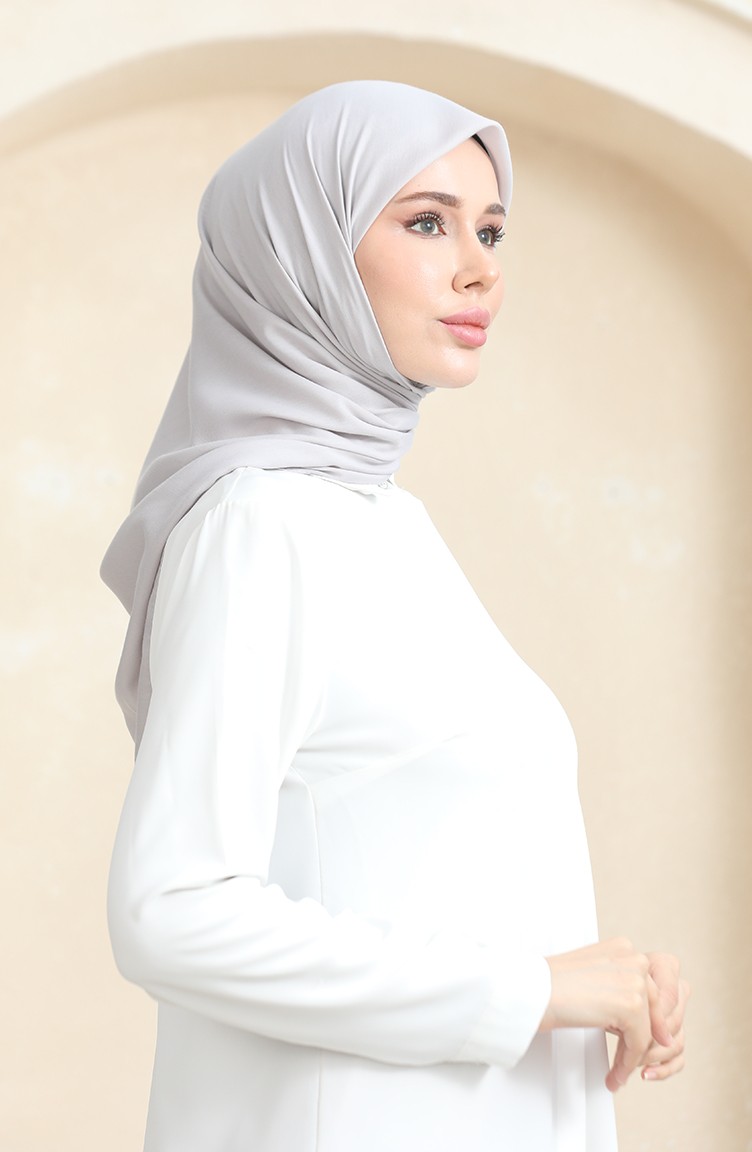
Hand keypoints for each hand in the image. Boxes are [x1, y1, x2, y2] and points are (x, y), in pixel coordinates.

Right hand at [539, 938, 685, 1091]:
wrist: (530, 991)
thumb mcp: (591, 976)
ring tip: (618, 1070)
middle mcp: (633, 958)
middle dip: (641, 1038)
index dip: (642, 1019)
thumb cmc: (547, 986)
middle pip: (653, 1008)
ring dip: (633, 1055)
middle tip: (627, 1058)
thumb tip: (639, 1014)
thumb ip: (616, 986)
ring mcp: (635, 980)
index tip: (634, 1039)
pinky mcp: (632, 1005)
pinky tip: (615, 1073)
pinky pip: (639, 1044)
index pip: (647, 988)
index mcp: (623, 948)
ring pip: (648, 1029)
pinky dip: (627, 1064)